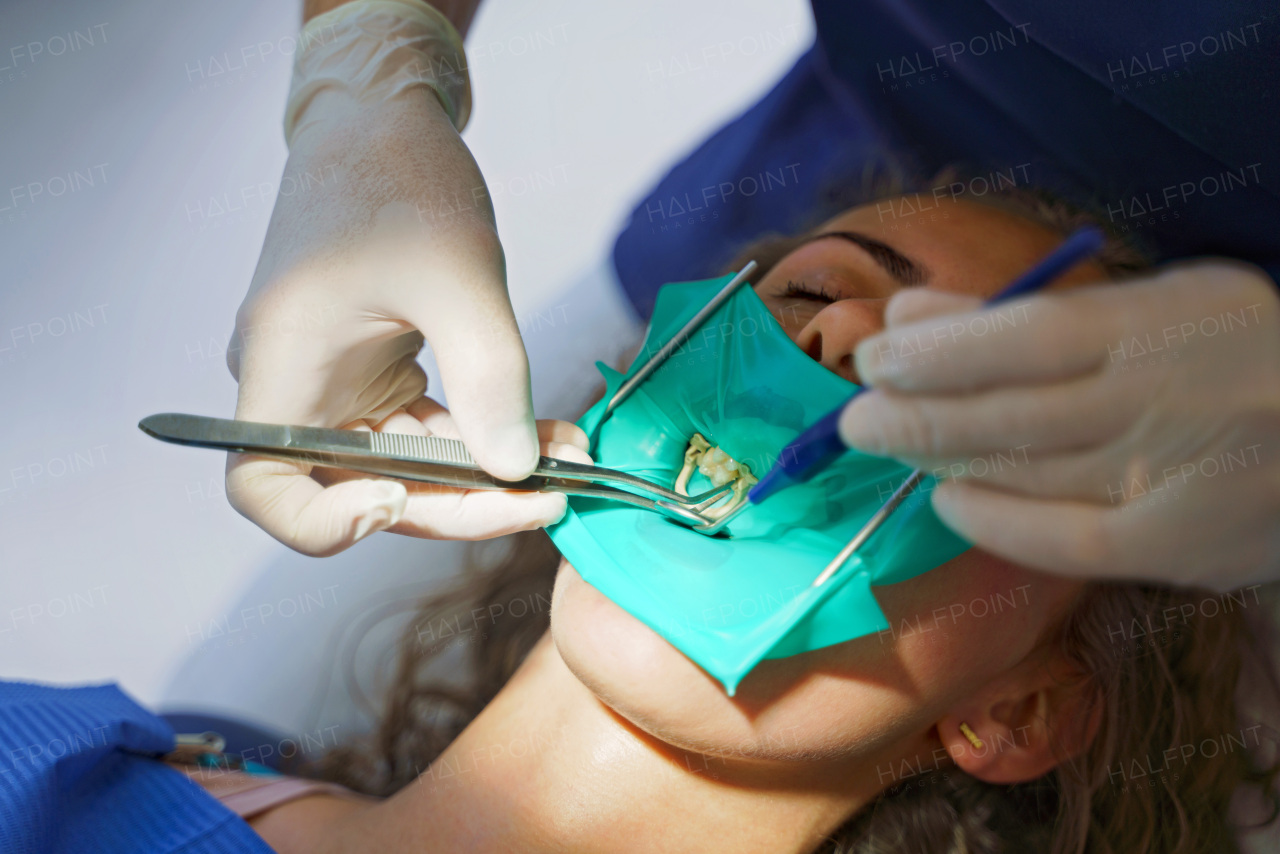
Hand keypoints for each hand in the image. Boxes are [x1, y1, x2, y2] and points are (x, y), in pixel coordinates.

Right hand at [226, 0, 548, 554]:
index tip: (398, 505)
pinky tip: (548, 435)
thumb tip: (518, 470)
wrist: (383, 119)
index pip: (263, 489)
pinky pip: (427, 432)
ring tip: (567, 463)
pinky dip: (484, 436)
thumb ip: (489, 377)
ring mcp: (337, 384)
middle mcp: (299, 388)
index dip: (323, 524)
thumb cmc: (399, 175)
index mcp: (282, 365)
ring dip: (485, 474)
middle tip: (547, 498)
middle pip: (361, 491)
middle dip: (457, 504)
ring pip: (405, 468)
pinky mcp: (375, 374)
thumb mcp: (457, 275)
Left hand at [840, 260, 1279, 591]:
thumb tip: (911, 319)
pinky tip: (948, 502)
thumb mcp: (1151, 305)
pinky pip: (1069, 540)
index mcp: (1165, 321)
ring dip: (943, 458)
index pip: (1026, 337)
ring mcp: (1176, 477)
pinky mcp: (1183, 545)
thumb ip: (1031, 311)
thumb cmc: (1231, 356)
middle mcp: (1169, 398)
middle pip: (1012, 410)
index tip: (875, 355)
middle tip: (856, 417)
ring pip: (1028, 470)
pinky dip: (998, 522)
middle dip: (916, 413)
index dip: (936, 352)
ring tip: (889, 445)